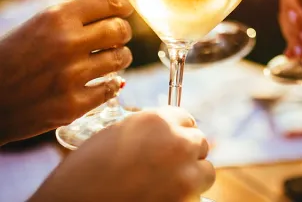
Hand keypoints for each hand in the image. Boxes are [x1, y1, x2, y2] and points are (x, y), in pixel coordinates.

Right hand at [0, 0, 133, 144]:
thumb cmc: (10, 59)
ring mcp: (71, 76)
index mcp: (56, 18)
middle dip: (121, 33)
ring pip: (121, 58)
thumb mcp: (36, 26)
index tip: (124, 11)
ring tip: (108, 60)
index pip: (111, 1)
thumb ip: (73, 18)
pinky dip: (111, 85)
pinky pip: (111, 88)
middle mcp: (66, 43)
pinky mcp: (72, 105)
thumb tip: (117, 9)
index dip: (123, 6)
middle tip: (115, 38)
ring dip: (119, 58)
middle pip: (121, 29)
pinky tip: (103, 83)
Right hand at [30, 107, 214, 201]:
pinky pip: (197, 195)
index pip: (186, 119)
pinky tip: (165, 197)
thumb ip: (147, 130)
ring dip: (193, 176)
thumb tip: (164, 135)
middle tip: (168, 167)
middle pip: (199, 142)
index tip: (170, 143)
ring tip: (169, 185)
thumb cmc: (83, 173)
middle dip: (186, 153)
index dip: (177, 132)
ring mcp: (184, 172)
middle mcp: (177, 141)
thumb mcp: (116, 134)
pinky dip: (186, 197)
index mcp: (157, 120)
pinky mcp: (186, 199)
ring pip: (206, 170)